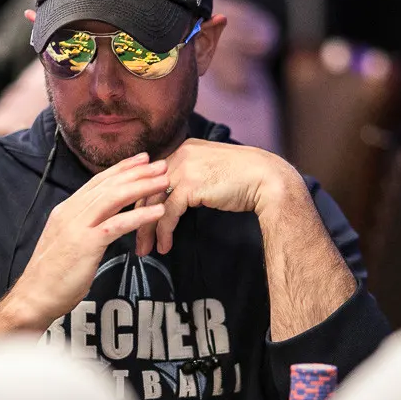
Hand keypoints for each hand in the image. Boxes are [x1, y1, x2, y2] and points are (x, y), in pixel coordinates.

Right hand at [10, 152, 168, 324]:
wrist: (34, 297)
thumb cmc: (52, 275)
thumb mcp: (66, 241)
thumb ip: (81, 226)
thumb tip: (100, 219)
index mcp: (66, 210)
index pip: (97, 182)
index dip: (121, 168)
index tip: (141, 160)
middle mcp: (71, 212)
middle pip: (108, 185)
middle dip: (137, 172)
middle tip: (161, 164)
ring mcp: (77, 227)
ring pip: (114, 198)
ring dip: (142, 187)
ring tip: (164, 180)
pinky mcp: (86, 244)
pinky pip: (117, 225)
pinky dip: (139, 215)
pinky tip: (158, 211)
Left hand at [134, 139, 304, 255]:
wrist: (267, 178)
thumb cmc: (244, 179)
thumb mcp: (211, 171)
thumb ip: (191, 178)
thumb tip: (176, 199)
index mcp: (183, 150)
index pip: (152, 177)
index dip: (143, 200)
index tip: (136, 220)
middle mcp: (180, 155)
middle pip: (147, 189)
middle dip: (138, 217)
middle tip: (133, 239)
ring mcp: (184, 169)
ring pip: (154, 203)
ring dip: (147, 229)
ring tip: (145, 249)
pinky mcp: (191, 185)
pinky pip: (167, 212)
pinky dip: (164, 232)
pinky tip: (164, 246)